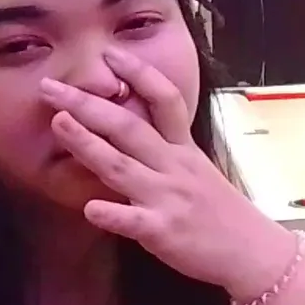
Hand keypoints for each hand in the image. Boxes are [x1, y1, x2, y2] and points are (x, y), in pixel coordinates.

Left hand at [40, 48, 296, 301]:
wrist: (253, 251)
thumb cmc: (221, 212)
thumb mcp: (198, 170)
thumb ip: (167, 150)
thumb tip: (130, 130)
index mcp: (183, 149)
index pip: (165, 100)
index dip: (139, 73)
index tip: (110, 53)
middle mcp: (174, 165)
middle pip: (130, 126)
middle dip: (88, 104)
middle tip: (51, 87)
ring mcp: (168, 197)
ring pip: (122, 165)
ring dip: (88, 144)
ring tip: (58, 123)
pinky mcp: (165, 230)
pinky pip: (134, 220)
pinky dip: (112, 213)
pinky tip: (89, 208)